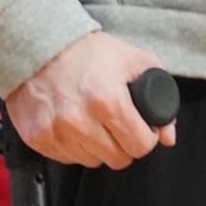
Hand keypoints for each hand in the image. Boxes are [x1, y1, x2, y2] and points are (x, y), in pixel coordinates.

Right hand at [5, 30, 178, 168]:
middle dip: (123, 143)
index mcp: (108, 101)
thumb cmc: (87, 52)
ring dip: (98, 146)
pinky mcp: (38, 139)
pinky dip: (74, 146)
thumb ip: (161, 98)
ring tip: (93, 120)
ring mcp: (56, 132)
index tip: (141, 127)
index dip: (146, 136)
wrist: (37, 45)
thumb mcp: (134, 62)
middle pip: (118, 159)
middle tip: (116, 123)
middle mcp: (79, 121)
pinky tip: (73, 123)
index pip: (140, 146)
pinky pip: (67, 159)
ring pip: (93, 161)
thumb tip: (168, 136)